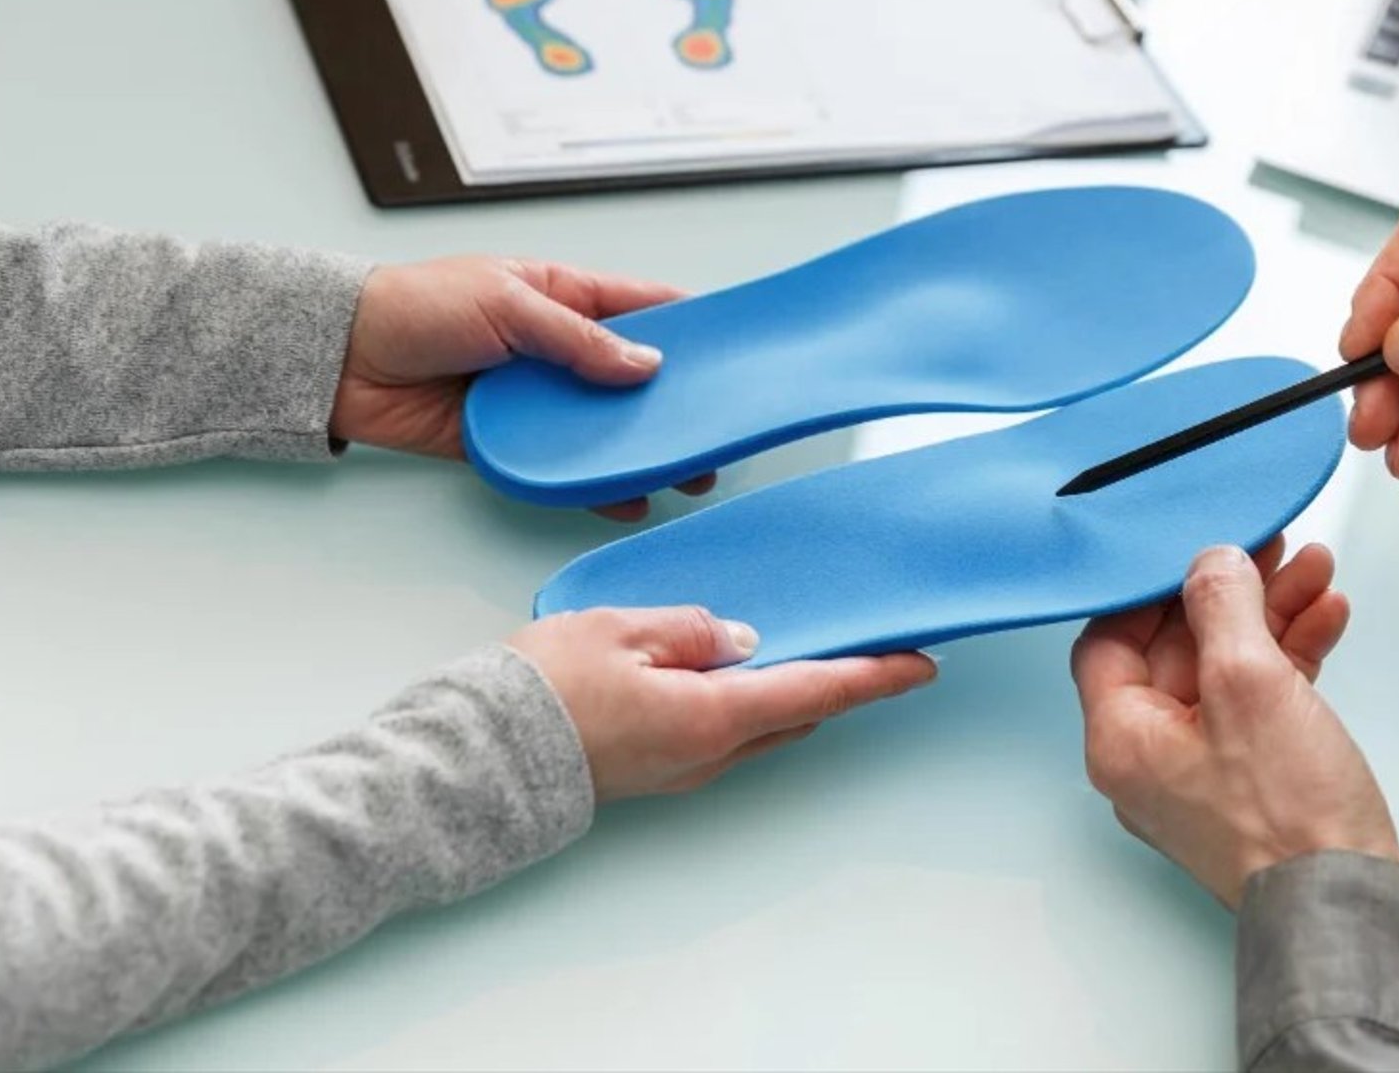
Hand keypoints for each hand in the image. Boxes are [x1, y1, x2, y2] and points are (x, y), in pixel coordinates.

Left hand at [331, 255, 713, 518]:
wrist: (340, 358)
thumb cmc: (414, 307)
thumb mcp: (508, 306)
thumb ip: (579, 339)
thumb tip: (644, 366)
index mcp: (561, 295)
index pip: (641, 309)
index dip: (687, 328)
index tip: (728, 353)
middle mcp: (556, 348)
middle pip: (631, 379)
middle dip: (673, 406)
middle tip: (714, 433)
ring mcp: (534, 399)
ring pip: (602, 428)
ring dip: (640, 451)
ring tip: (685, 475)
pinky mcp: (509, 444)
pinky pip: (562, 467)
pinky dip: (594, 486)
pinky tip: (628, 500)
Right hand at [510, 607, 937, 798]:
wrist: (476, 758)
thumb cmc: (541, 691)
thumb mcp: (620, 629)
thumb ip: (690, 628)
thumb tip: (738, 635)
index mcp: (714, 715)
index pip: (818, 689)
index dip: (875, 676)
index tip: (921, 662)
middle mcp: (710, 753)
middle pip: (798, 712)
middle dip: (839, 681)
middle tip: (870, 646)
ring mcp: (684, 769)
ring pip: (762, 726)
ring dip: (794, 692)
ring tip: (811, 648)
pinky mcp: (657, 770)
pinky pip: (724, 733)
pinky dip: (750, 703)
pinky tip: (737, 671)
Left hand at [1072, 540, 1398, 907]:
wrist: (1351, 902)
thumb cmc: (1288, 817)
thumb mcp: (1249, 681)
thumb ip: (1223, 605)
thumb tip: (1211, 562)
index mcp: (1122, 739)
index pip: (1110, 640)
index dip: (1153, 587)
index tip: (1195, 547)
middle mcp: (1152, 758)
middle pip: (1177, 647)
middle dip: (1230, 592)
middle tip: (1269, 545)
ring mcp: (1206, 771)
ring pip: (1228, 668)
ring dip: (1271, 614)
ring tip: (1314, 569)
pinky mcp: (1257, 781)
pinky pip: (1263, 699)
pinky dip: (1292, 656)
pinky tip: (1326, 616)